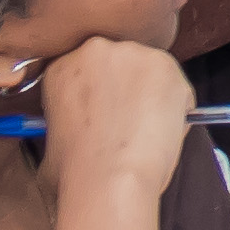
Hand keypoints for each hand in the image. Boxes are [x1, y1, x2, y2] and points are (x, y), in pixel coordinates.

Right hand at [37, 34, 197, 229]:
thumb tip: (76, 132)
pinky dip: (178, 111)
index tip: (104, 113)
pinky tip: (163, 134)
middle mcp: (96, 50)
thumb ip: (65, 121)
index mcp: (62, 65)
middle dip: (126, 90)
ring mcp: (133, 54)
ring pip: (151, 74)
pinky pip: (179, 88)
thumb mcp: (50, 140)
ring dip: (153, 98)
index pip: (86, 71)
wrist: (108, 179)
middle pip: (120, 66)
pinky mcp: (167, 67)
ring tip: (145, 133)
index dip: (99, 95)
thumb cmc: (75, 171)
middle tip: (128, 124)